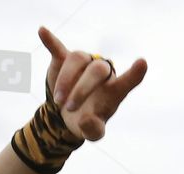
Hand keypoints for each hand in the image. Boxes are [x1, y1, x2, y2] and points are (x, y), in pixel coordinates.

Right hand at [39, 27, 146, 141]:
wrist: (68, 114)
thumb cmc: (87, 121)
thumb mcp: (92, 132)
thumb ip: (93, 130)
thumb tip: (85, 120)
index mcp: (114, 90)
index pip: (128, 81)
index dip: (135, 73)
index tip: (142, 63)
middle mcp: (102, 72)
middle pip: (97, 70)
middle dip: (81, 89)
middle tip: (69, 107)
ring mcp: (84, 63)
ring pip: (77, 59)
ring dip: (66, 80)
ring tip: (58, 101)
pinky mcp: (64, 60)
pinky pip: (58, 48)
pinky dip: (50, 41)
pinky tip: (42, 31)